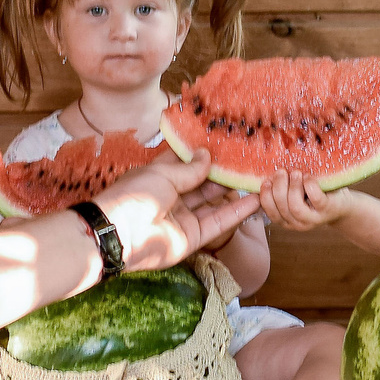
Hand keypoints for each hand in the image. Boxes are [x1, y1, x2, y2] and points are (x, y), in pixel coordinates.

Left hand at [96, 153, 260, 270]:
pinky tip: (256, 199)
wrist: (121, 236)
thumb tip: (207, 155)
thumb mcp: (162, 174)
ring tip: (257, 176)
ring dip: (234, 191)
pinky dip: (236, 212)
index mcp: (158, 177)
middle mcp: (172, 197)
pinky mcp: (193, 238)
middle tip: (246, 159)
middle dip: (222, 172)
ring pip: (213, 202)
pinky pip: (217, 223)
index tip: (224, 142)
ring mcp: (183, 218)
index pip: (184, 162)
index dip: (202, 153)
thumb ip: (189, 168)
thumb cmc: (135, 196)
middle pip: (202, 183)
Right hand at [258, 169, 355, 230]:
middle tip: (281, 172)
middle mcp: (297, 223)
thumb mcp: (295, 194)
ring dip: (293, 187)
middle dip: (278, 187)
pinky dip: (309, 185)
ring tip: (296, 173)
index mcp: (286, 220)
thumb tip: (267, 173)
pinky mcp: (327, 209)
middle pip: (281, 208)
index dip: (265, 196)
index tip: (266, 180)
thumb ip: (282, 189)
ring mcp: (313, 219)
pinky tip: (308, 177)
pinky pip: (315, 198)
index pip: (269, 212)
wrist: (342, 206)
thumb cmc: (315, 195)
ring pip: (295, 206)